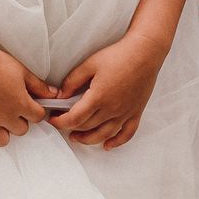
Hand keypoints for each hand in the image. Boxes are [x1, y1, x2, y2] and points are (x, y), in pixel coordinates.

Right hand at [0, 38, 57, 149]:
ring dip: (3, 132)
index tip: (30, 105)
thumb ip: (39, 86)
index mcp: (21, 104)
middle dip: (19, 120)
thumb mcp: (23, 72)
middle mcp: (5, 116)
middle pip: (21, 130)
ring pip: (2, 140)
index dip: (35, 111)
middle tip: (12, 108)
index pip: (38, 117)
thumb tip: (54, 94)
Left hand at [53, 28, 168, 148]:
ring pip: (104, 134)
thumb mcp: (90, 64)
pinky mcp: (136, 112)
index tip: (53, 119)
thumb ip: (72, 81)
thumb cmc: (117, 55)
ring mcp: (125, 113)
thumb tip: (60, 95)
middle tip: (62, 123)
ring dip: (88, 139)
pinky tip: (107, 145)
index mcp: (98, 97)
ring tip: (77, 138)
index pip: (74, 118)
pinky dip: (116, 142)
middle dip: (71, 128)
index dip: (60, 122)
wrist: (145, 52)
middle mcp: (112, 109)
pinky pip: (127, 134)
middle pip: (87, 127)